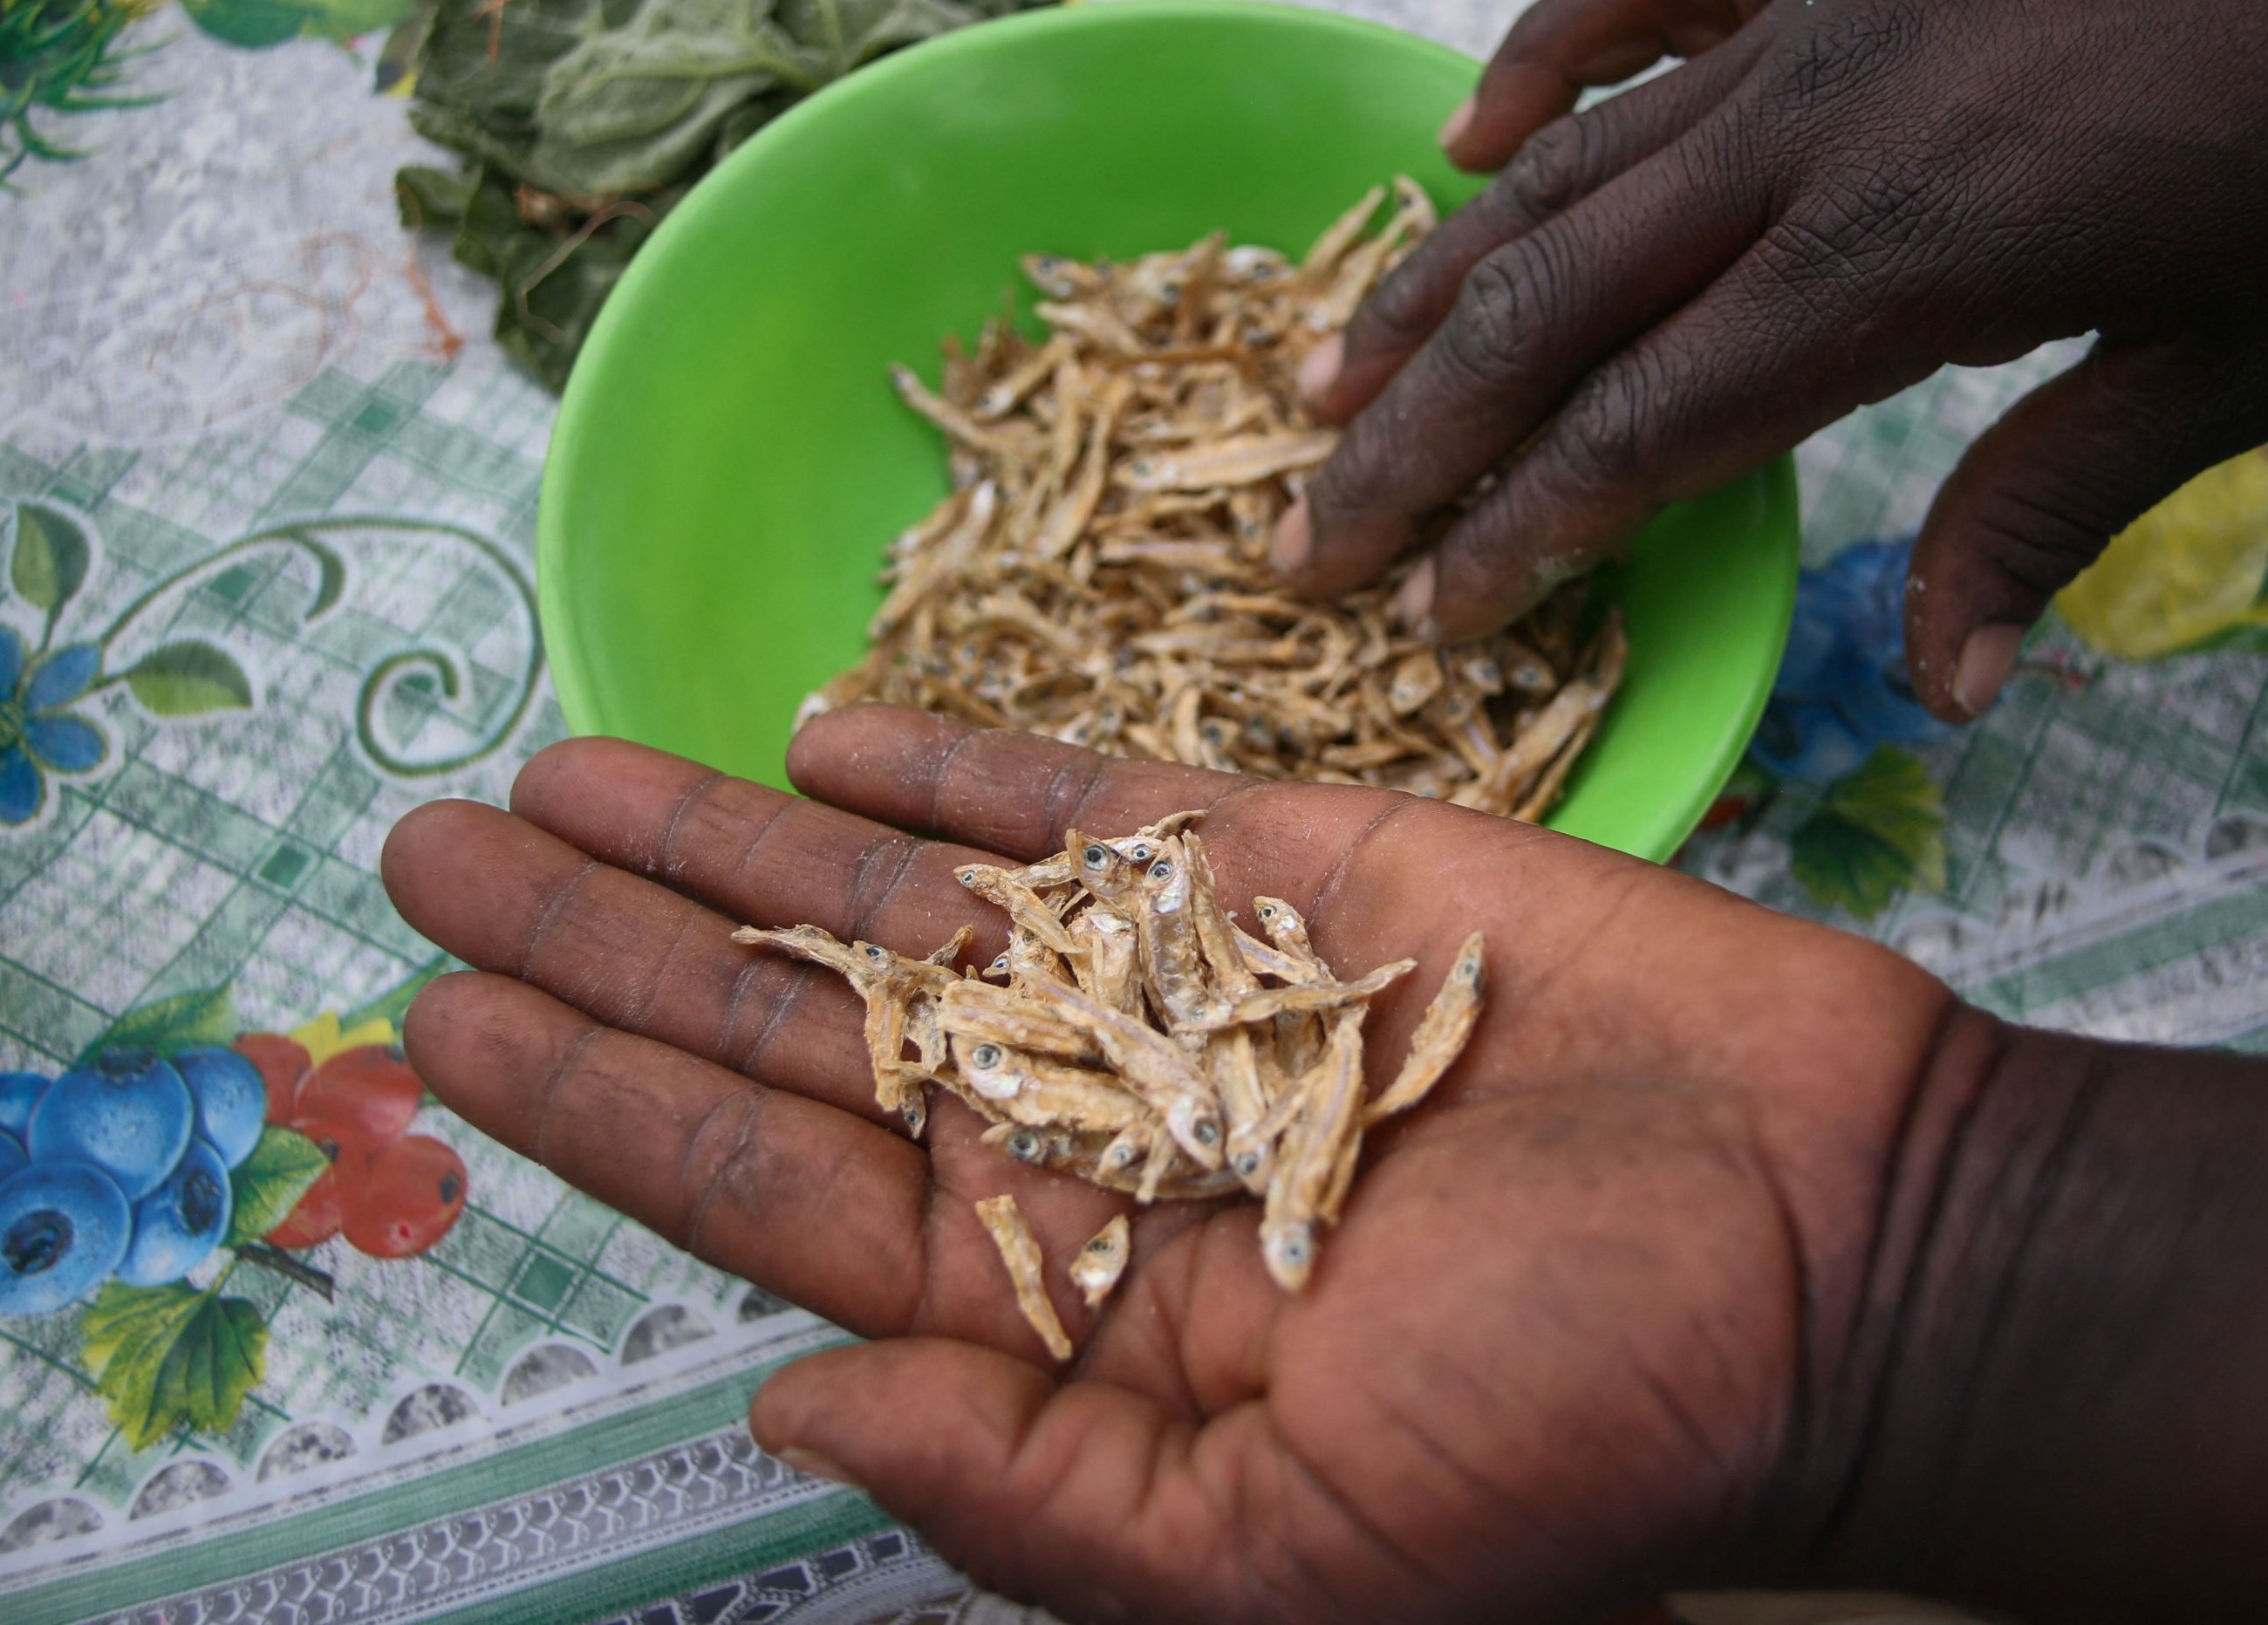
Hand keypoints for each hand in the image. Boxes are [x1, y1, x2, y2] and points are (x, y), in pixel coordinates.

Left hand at [378, 707, 1967, 1623]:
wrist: (1837, 1247)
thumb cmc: (1591, 1439)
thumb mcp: (1287, 1560)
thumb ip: (1022, 1492)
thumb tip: (780, 1400)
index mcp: (1058, 1309)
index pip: (767, 1190)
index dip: (597, 1103)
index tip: (437, 1018)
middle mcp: (1086, 1133)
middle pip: (792, 1024)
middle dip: (608, 938)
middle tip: (431, 842)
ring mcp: (1180, 983)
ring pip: (899, 896)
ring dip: (727, 831)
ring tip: (560, 765)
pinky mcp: (1297, 862)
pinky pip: (1084, 802)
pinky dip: (950, 760)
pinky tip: (815, 726)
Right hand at [1277, 0, 2267, 715]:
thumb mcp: (2233, 360)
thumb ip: (2050, 510)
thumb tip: (1952, 691)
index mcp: (1898, 262)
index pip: (1644, 424)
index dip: (1521, 532)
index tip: (1435, 618)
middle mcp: (1808, 142)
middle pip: (1550, 308)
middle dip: (1411, 439)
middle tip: (1304, 537)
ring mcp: (1808, 33)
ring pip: (1560, 167)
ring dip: (1427, 280)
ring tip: (1312, 374)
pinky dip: (1545, 60)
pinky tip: (1467, 132)